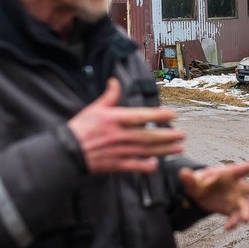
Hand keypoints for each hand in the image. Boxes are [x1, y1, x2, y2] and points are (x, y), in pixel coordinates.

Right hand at [68, 78, 185, 173]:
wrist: (66, 151)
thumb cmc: (80, 128)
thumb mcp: (94, 108)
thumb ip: (109, 96)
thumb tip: (115, 81)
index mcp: (115, 119)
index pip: (142, 116)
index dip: (158, 115)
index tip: (172, 115)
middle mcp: (120, 135)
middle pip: (149, 136)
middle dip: (168, 136)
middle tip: (182, 134)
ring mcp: (119, 151)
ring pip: (146, 151)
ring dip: (164, 150)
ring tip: (179, 147)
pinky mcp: (116, 164)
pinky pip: (135, 166)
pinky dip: (147, 166)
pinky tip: (157, 164)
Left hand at [179, 160, 248, 229]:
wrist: (199, 194)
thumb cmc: (199, 181)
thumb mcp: (192, 180)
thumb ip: (188, 178)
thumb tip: (183, 173)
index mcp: (229, 173)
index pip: (244, 168)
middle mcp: (237, 186)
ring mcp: (236, 199)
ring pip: (246, 205)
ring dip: (247, 212)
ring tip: (245, 220)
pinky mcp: (232, 210)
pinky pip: (235, 217)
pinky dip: (233, 222)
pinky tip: (227, 228)